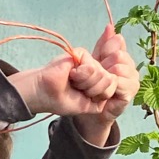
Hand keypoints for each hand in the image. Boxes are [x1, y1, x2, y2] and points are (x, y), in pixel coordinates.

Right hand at [12, 28, 136, 121]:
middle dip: (94, 91)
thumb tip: (114, 77)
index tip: (85, 97)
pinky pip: (92, 67)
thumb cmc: (63, 100)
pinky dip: (82, 76)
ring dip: (87, 84)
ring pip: (102, 74)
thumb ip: (106, 94)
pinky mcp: (80, 53)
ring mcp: (88, 61)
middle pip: (110, 81)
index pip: (113, 87)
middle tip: (78, 89)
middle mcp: (95, 70)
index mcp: (98, 82)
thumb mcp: (91, 105)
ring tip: (74, 82)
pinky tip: (71, 75)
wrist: (45, 94)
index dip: (101, 96)